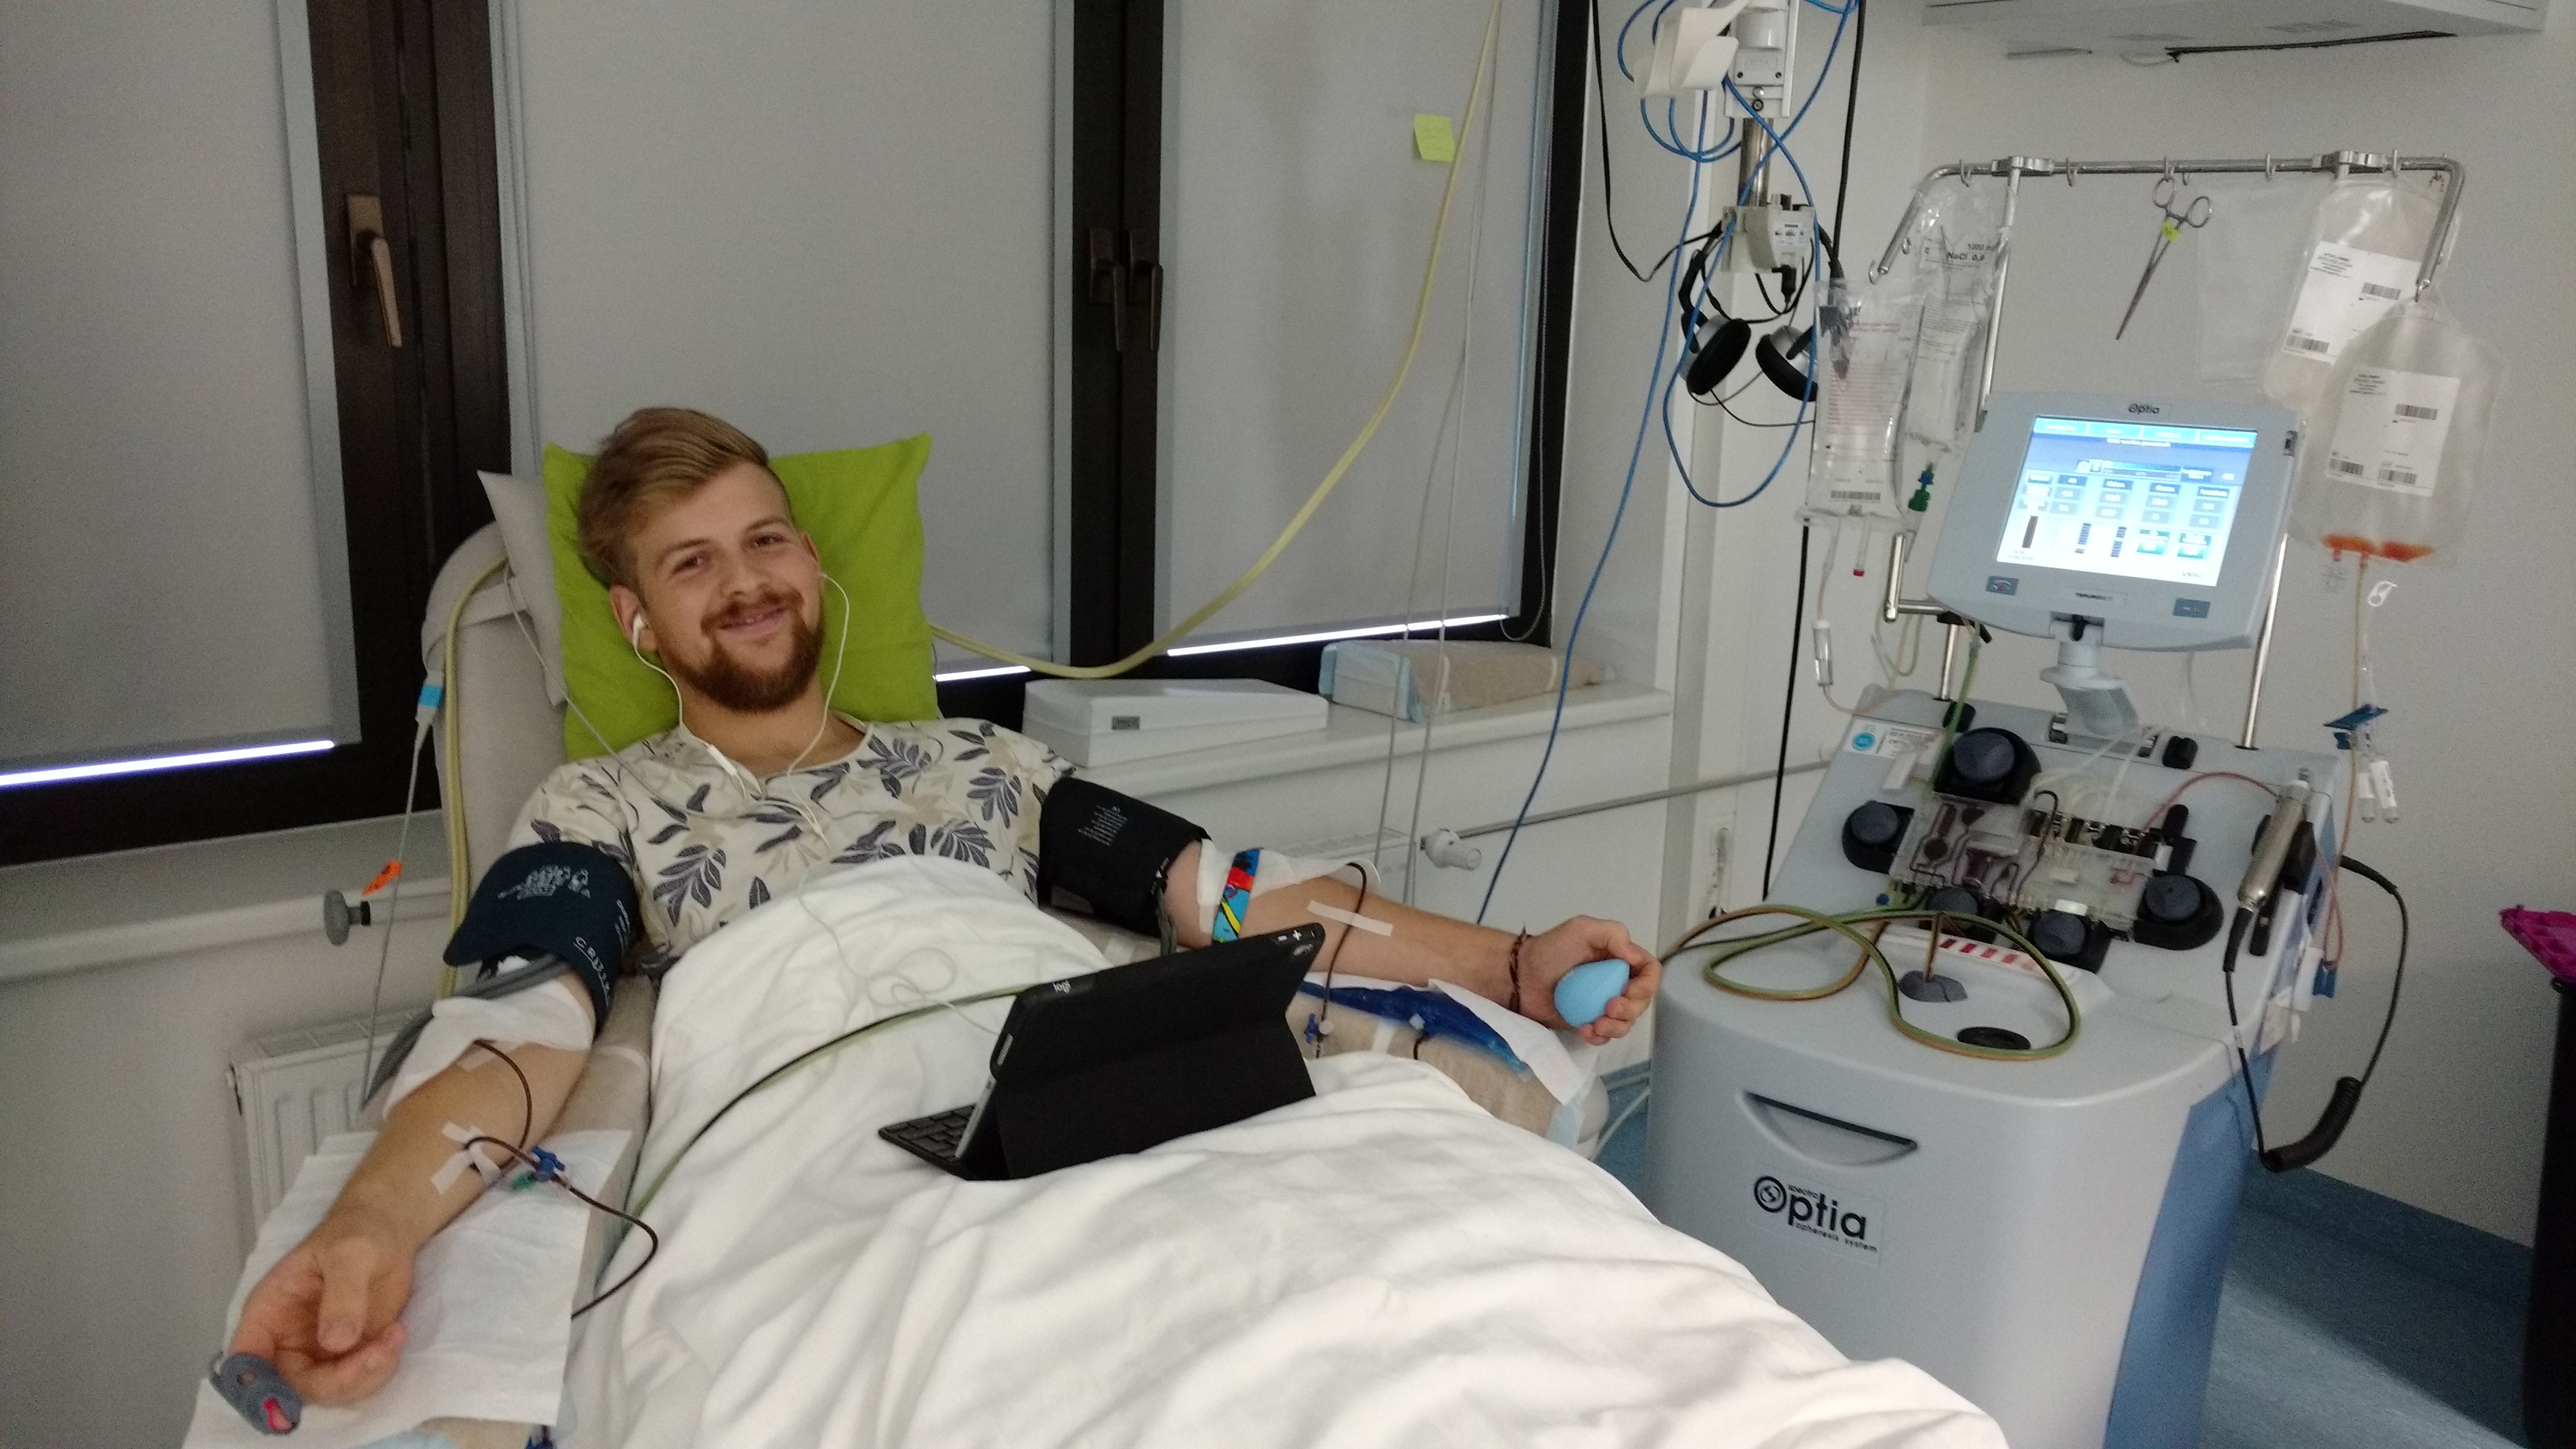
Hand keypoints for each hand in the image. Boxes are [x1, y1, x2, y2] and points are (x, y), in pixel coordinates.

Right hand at [228, 1205, 414, 1405]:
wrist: (387, 1235)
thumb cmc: (357, 1234)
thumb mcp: (350, 1253)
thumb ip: (343, 1294)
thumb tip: (336, 1343)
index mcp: (268, 1313)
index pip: (246, 1360)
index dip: (258, 1387)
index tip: (292, 1395)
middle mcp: (286, 1341)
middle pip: (293, 1387)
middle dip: (337, 1381)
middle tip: (378, 1354)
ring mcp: (317, 1353)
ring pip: (330, 1390)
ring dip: (366, 1376)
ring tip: (395, 1336)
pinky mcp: (348, 1358)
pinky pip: (358, 1381)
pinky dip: (380, 1368)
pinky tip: (397, 1335)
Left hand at [1518, 917, 1660, 1045]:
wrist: (1520, 976)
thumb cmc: (1549, 949)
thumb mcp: (1582, 929)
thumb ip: (1613, 934)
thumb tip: (1636, 956)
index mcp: (1620, 959)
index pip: (1650, 973)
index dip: (1646, 985)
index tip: (1629, 990)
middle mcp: (1616, 983)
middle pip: (1641, 1003)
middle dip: (1630, 1010)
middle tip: (1609, 1007)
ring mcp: (1603, 1005)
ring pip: (1626, 1023)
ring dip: (1617, 1028)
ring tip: (1596, 1024)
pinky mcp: (1588, 1022)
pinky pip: (1604, 1036)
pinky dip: (1600, 1037)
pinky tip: (1586, 1030)